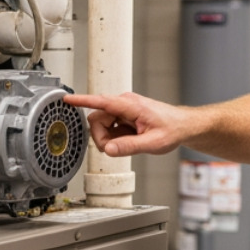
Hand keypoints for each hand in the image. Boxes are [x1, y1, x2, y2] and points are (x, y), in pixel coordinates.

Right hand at [64, 92, 192, 156]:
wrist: (183, 126)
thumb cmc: (173, 129)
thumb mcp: (153, 143)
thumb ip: (129, 146)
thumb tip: (108, 149)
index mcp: (131, 105)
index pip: (101, 102)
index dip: (82, 101)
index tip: (66, 99)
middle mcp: (125, 104)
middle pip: (97, 119)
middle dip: (101, 137)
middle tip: (115, 148)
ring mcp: (124, 109)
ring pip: (101, 125)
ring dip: (108, 138)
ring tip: (128, 143)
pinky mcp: (124, 115)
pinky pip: (109, 127)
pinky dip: (115, 137)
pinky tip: (129, 139)